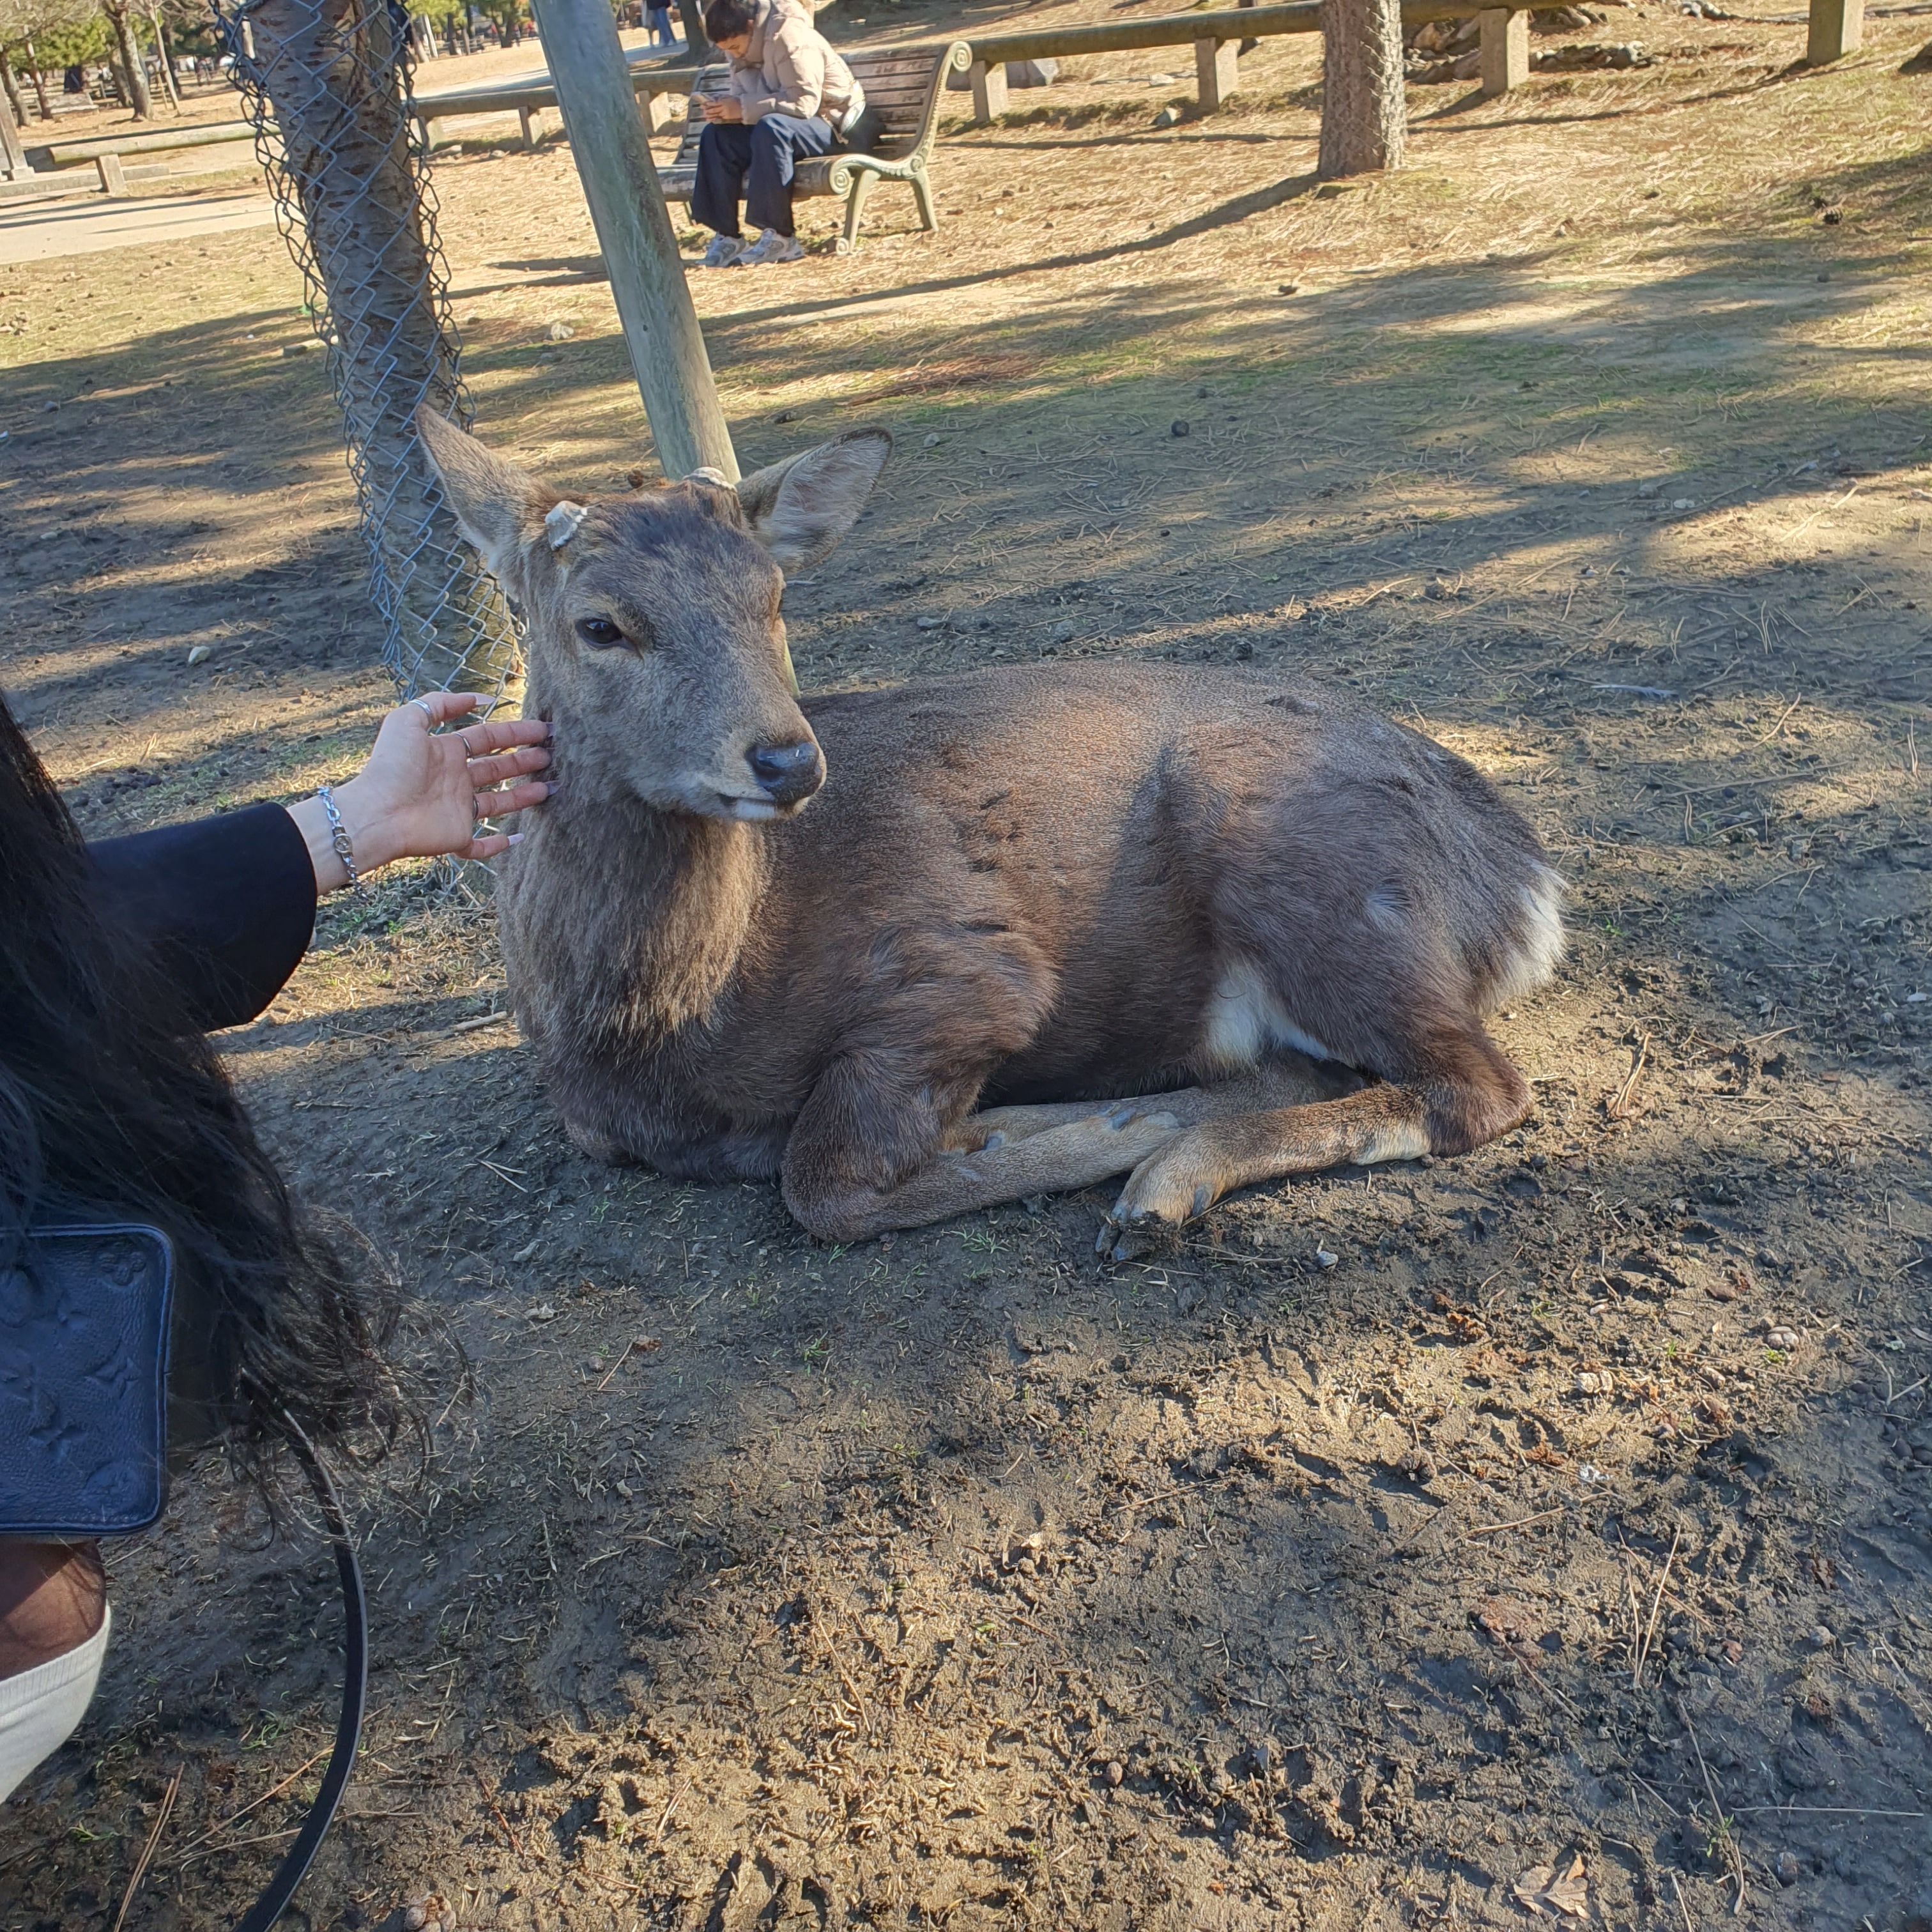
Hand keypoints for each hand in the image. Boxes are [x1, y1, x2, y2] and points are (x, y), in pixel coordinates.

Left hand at [287, 691, 552, 892]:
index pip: (487, 738)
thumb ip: (440, 703)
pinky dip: (498, 845)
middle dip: (525, 760)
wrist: (378, 812)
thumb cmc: (392, 765)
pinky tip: (518, 838)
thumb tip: (478, 698)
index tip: (542, 729)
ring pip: (498, 802)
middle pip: (497, 767)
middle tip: (552, 755)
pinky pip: (480, 846)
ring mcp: (457, 810)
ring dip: (524, 795)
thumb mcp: (408, 719)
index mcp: (446, 752)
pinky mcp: (456, 838)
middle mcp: (454, 780)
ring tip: (551, 786)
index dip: (515, 732)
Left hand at [701, 97, 743, 121]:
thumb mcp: (729, 97)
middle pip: (714, 109)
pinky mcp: (727, 118)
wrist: (743, 108)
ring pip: (716, 115)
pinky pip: (720, 118)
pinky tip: (711, 120)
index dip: (709, 104)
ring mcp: (725, 113)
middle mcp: (723, 108)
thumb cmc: (736, 101)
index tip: (704, 104)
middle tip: (702, 111)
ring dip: (710, 116)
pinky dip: (715, 119)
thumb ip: (722, 98)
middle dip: (708, 110)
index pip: (714, 103)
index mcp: (724, 102)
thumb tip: (716, 99)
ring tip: (705, 117)